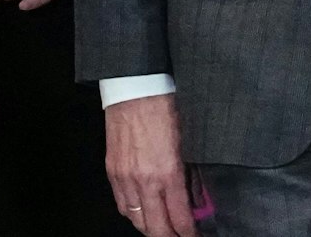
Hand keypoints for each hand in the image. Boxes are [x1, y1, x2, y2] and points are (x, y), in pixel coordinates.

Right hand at [106, 94, 197, 236]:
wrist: (134, 89)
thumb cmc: (164, 107)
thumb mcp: (188, 141)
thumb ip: (192, 174)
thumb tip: (198, 198)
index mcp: (168, 173)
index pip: (180, 219)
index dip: (189, 234)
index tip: (194, 236)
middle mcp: (145, 181)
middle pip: (156, 228)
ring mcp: (125, 178)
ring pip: (136, 220)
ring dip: (151, 229)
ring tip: (163, 230)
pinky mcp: (113, 171)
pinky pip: (122, 205)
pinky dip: (133, 215)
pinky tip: (142, 214)